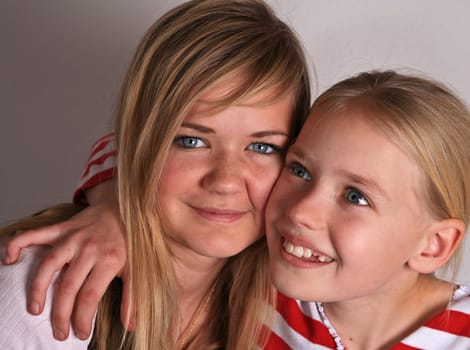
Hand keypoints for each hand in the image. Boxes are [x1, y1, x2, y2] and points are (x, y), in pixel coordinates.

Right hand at [3, 181, 133, 339]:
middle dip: (61, 314)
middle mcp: (89, 248)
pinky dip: (19, 244)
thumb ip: (131, 297)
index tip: (79, 333)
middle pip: (68, 286)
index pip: (90, 296)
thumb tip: (130, 325)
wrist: (124, 209)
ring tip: (35, 309)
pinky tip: (10, 260)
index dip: (82, 318)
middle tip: (58, 332)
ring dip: (38, 287)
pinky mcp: (62, 227)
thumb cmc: (128, 242)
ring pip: (49, 263)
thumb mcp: (135, 268)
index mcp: (109, 260)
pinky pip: (36, 234)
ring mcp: (73, 237)